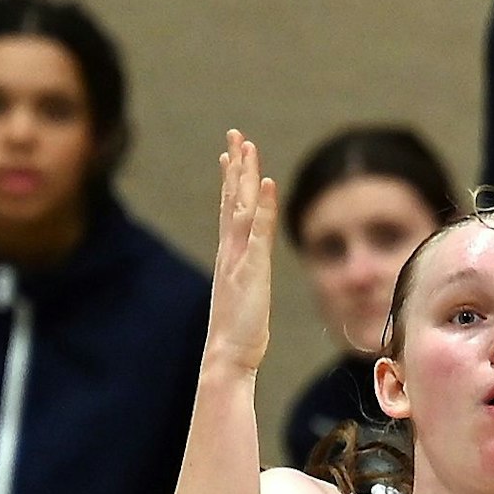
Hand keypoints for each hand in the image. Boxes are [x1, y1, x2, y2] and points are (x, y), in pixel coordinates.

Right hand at [203, 130, 277, 373]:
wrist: (227, 359)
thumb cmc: (237, 338)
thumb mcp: (244, 303)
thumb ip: (244, 286)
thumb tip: (244, 284)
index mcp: (229, 258)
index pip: (229, 211)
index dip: (230, 182)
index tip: (229, 155)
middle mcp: (230, 252)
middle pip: (231, 199)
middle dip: (234, 165)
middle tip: (235, 134)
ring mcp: (239, 259)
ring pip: (241, 207)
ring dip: (245, 174)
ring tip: (246, 145)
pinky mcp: (251, 269)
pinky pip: (257, 230)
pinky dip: (262, 205)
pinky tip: (266, 182)